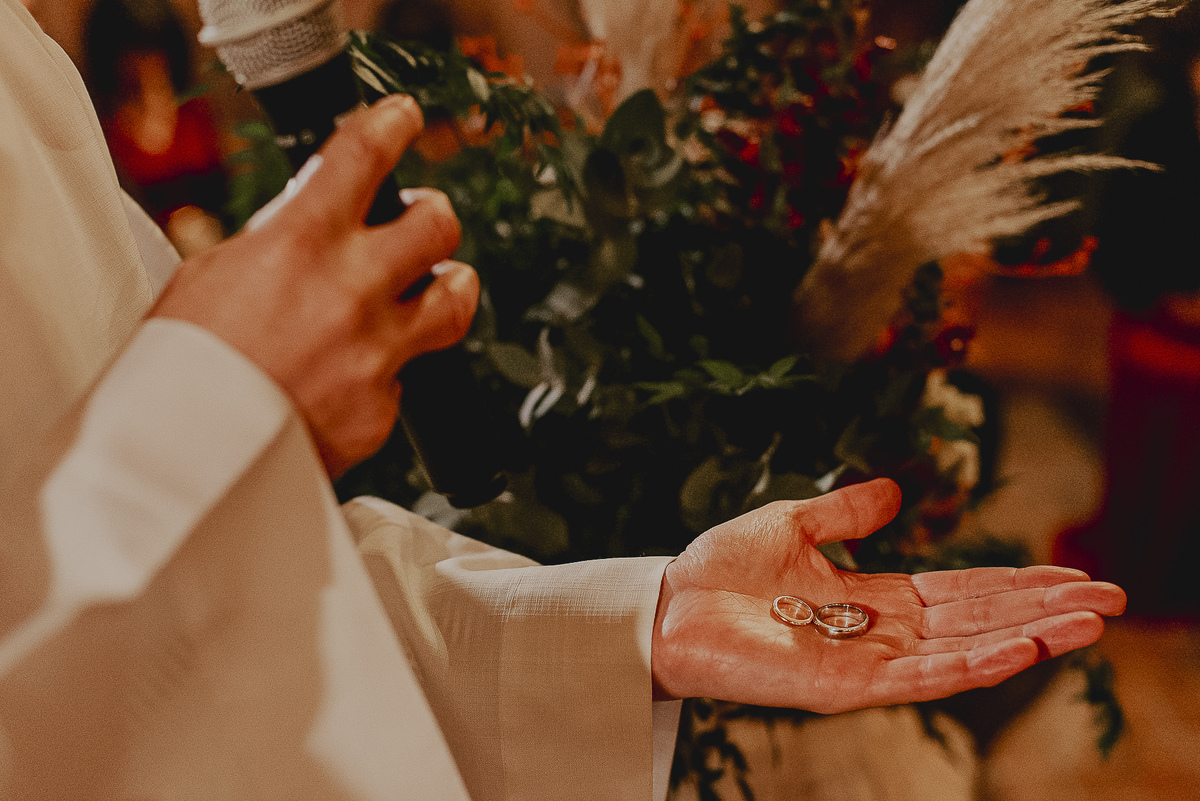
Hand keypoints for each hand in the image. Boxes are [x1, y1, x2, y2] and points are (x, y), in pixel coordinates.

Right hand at [152, 96, 477, 477]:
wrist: (183, 459)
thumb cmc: (183, 367)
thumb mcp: (212, 275)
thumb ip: (277, 241)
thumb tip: (313, 216)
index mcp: (300, 244)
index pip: (364, 156)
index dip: (392, 125)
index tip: (402, 118)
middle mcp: (352, 292)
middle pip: (439, 226)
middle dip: (432, 217)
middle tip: (419, 222)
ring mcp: (376, 354)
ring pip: (456, 300)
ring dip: (447, 288)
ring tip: (429, 292)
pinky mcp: (383, 411)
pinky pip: (405, 379)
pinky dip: (383, 374)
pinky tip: (347, 381)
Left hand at [651, 479, 1125, 712]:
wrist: (664, 604)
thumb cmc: (720, 570)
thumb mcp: (791, 525)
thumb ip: (846, 513)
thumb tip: (900, 490)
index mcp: (872, 598)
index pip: (961, 593)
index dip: (1016, 584)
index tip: (1071, 575)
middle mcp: (879, 635)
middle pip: (977, 622)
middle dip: (1042, 611)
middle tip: (1111, 599)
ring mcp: (865, 664)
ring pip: (962, 653)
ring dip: (1026, 638)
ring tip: (1085, 623)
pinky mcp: (841, 688)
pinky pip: (918, 678)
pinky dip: (970, 663)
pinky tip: (1016, 648)